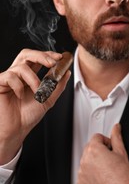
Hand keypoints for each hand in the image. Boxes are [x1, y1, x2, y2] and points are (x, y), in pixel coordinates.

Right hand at [0, 49, 70, 163]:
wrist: (17, 129)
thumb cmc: (28, 115)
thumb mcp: (48, 99)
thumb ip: (57, 86)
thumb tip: (67, 72)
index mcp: (28, 77)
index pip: (37, 59)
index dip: (48, 55)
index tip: (60, 58)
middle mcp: (18, 75)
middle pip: (27, 54)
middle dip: (41, 56)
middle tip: (53, 63)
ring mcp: (8, 78)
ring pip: (22, 67)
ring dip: (34, 80)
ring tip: (37, 93)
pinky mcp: (0, 83)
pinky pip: (10, 76)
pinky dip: (19, 86)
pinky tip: (20, 96)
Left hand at [77, 123, 128, 183]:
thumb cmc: (122, 177)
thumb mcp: (121, 153)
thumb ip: (117, 137)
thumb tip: (116, 128)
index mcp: (94, 149)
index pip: (97, 137)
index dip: (106, 142)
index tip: (110, 149)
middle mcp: (85, 160)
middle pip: (90, 148)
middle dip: (99, 151)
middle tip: (110, 159)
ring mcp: (81, 172)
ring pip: (86, 161)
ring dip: (93, 162)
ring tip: (106, 170)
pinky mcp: (80, 182)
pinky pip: (83, 173)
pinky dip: (89, 174)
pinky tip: (100, 177)